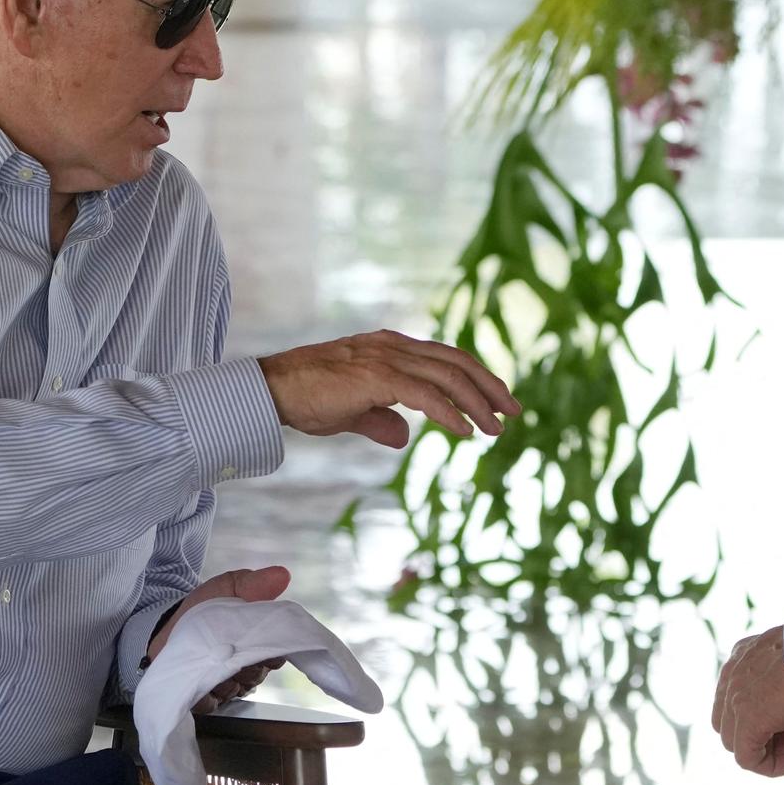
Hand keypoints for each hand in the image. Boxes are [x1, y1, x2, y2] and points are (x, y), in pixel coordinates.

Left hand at [148, 565, 291, 708]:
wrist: (166, 627)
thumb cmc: (202, 608)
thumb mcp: (227, 588)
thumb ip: (254, 584)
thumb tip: (282, 575)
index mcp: (259, 642)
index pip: (277, 654)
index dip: (266, 649)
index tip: (251, 639)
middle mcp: (249, 667)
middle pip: (257, 673)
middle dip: (242, 662)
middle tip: (224, 647)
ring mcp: (229, 686)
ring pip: (236, 688)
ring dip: (222, 676)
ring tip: (207, 660)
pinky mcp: (207, 700)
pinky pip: (214, 702)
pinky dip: (206, 693)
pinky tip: (198, 680)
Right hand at [258, 330, 520, 448]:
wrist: (270, 391)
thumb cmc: (305, 399)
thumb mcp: (351, 411)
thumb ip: (380, 419)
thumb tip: (403, 437)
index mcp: (390, 349)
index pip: (445, 358)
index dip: (476, 378)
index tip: (497, 401)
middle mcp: (393, 347)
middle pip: (456, 362)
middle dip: (490, 387)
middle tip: (514, 412)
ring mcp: (386, 359)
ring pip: (448, 377)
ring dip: (478, 403)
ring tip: (496, 428)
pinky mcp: (377, 378)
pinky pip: (426, 395)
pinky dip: (451, 413)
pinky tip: (466, 432)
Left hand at [712, 625, 783, 776]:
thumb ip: (783, 689)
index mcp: (742, 658)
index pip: (737, 701)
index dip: (764, 718)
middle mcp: (731, 676)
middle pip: (733, 723)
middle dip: (766, 736)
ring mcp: (735, 698)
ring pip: (737, 743)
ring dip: (772, 753)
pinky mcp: (747, 720)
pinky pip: (747, 757)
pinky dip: (770, 766)